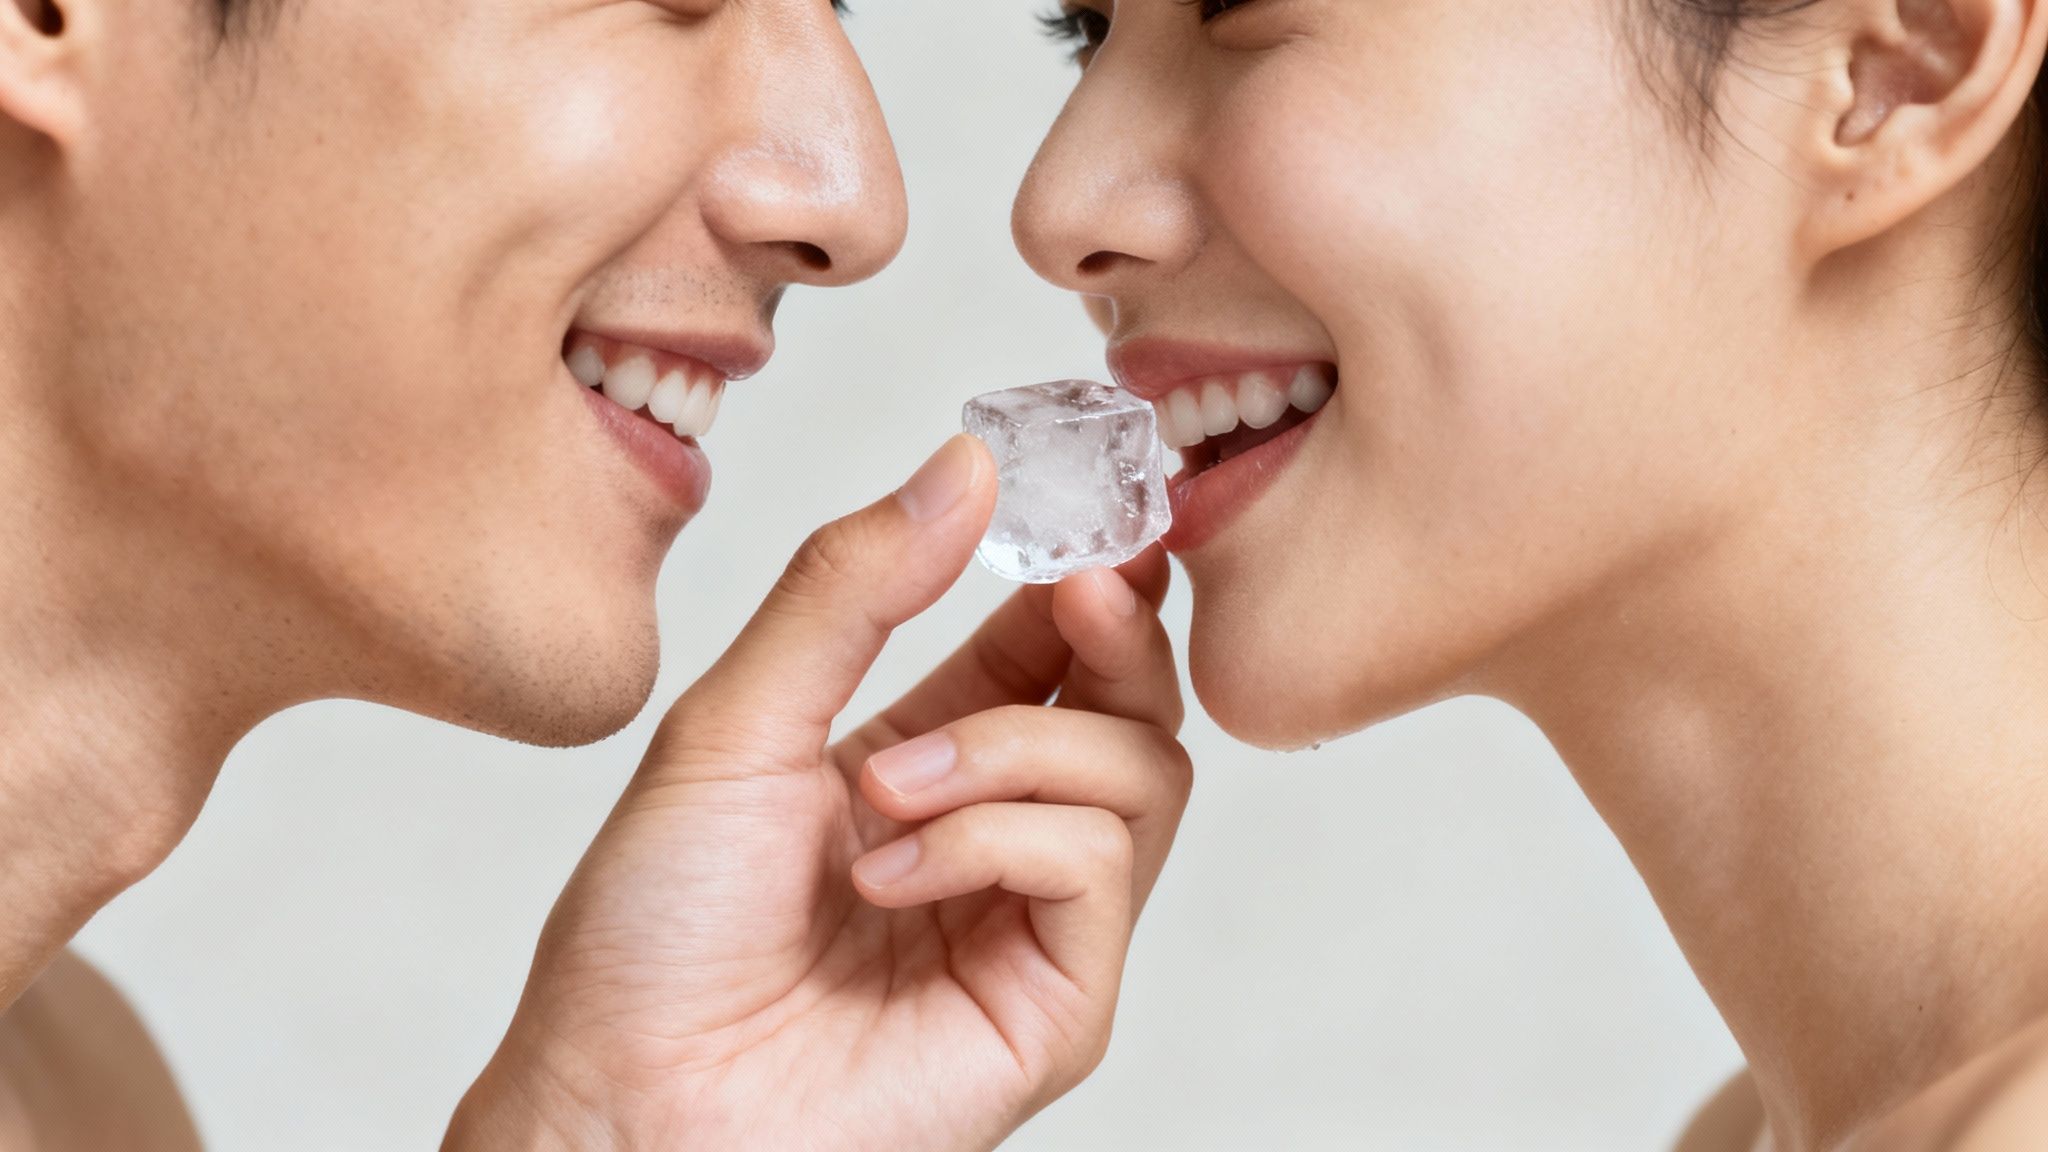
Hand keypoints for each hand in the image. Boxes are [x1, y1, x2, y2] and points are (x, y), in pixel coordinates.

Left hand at [447, 436, 1191, 1151]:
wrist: (624, 1102)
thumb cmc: (653, 935)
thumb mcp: (735, 721)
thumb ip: (851, 590)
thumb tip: (964, 465)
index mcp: (921, 762)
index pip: (1048, 649)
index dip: (1083, 570)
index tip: (1094, 497)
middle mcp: (993, 840)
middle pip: (1131, 705)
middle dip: (1115, 630)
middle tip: (1077, 584)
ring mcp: (1033, 924)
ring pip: (1140, 773)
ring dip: (1008, 751)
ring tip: (884, 791)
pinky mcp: (1058, 1005)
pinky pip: (1097, 866)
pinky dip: (995, 838)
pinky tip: (890, 875)